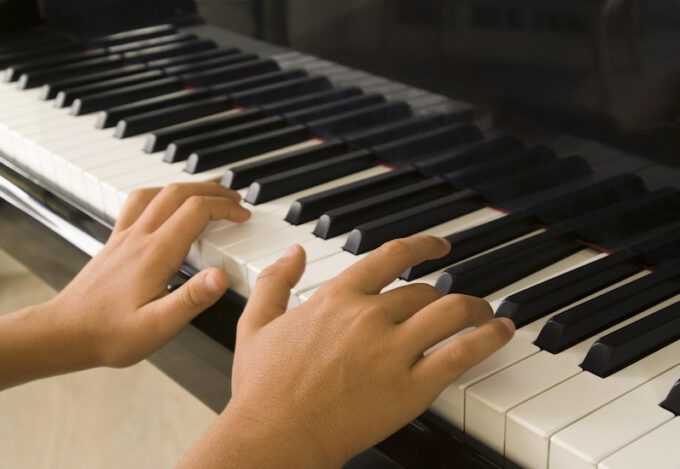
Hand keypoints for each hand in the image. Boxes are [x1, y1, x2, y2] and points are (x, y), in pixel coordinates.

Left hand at [45, 182, 249, 367]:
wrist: (64, 333)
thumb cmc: (110, 335)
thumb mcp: (158, 326)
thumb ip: (192, 299)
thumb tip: (221, 276)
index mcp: (155, 254)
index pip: (196, 212)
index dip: (224, 209)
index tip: (243, 217)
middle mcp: (138, 238)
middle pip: (178, 192)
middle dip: (212, 191)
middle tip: (235, 200)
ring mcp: (124, 237)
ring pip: (157, 192)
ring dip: (186, 187)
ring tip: (207, 194)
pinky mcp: (114, 243)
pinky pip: (137, 204)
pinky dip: (159, 194)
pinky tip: (164, 205)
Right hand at [222, 236, 514, 467]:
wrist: (274, 436)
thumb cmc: (263, 389)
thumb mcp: (256, 324)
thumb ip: (276, 282)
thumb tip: (293, 253)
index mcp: (337, 297)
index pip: (392, 255)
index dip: (423, 246)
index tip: (439, 247)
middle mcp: (369, 315)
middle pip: (424, 291)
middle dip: (445, 294)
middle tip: (457, 304)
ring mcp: (392, 350)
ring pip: (452, 311)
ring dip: (476, 308)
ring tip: (487, 314)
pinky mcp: (411, 388)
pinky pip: (462, 353)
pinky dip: (489, 338)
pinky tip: (500, 333)